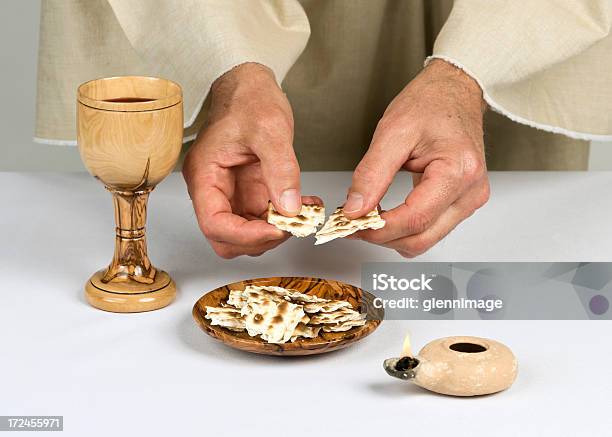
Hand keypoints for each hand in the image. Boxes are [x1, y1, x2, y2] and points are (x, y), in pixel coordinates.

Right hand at [183, 63, 317, 258]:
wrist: (250, 86)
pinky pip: (264, 219)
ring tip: (303, 214)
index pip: (214, 224)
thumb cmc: (249, 99)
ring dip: (275, 232)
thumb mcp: (269, 128)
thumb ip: (281, 169)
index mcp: (205, 175)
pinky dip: (286, 219)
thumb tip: (289, 208)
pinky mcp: (250, 192)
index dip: (245, 235)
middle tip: (291, 225)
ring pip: (247, 234)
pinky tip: (306, 205)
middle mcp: (214, 189)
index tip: (277, 230)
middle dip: (259, 239)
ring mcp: (232, 193)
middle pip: (227, 238)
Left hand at [344, 59, 489, 257]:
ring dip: (393, 236)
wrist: (454, 91)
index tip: (350, 224)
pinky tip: (386, 214)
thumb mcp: (392, 132)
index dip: (378, 229)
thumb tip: (355, 209)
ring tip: (367, 217)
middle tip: (352, 224)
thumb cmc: (431, 103)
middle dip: (382, 237)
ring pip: (425, 240)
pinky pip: (431, 229)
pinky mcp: (462, 203)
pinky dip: (404, 228)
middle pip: (421, 238)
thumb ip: (371, 174)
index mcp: (458, 171)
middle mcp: (470, 192)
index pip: (415, 219)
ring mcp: (469, 200)